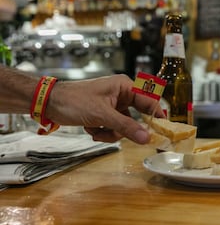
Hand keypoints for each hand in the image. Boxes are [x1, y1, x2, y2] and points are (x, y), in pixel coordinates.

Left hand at [46, 74, 164, 143]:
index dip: (157, 115)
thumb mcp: (102, 115)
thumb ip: (126, 127)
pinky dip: (103, 132)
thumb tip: (147, 137)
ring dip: (110, 132)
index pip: (149, 101)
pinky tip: (91, 129)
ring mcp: (113, 105)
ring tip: (95, 131)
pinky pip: (113, 127)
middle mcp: (121, 94)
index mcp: (124, 86)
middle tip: (125, 136)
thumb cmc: (75, 101)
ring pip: (124, 126)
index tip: (163, 130)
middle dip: (125, 128)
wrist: (49, 103)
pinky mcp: (105, 114)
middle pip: (136, 116)